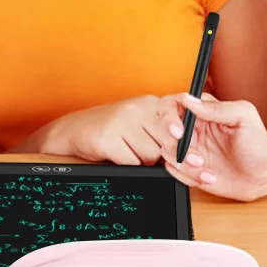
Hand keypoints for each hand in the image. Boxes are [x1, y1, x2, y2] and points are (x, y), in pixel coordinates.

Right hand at [49, 96, 174, 164]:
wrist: (78, 129)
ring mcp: (121, 121)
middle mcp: (137, 108)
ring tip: (128, 149)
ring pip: (151, 155)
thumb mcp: (142, 122)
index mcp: (149, 102)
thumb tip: (189, 154)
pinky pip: (132, 162)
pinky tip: (118, 153)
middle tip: (146, 151)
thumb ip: (165, 131)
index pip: (177, 120)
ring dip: (143, 160)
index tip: (183, 141)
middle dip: (161, 154)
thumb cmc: (114, 128)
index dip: (183, 136)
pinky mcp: (108, 138)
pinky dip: (128, 164)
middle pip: (167, 143)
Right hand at [162, 92, 266, 201]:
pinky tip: (210, 177)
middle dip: (174, 145)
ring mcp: (189, 149)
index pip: (171, 104)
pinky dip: (190, 177)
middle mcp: (191, 128)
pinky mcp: (189, 169)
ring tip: (207, 169)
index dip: (168, 117)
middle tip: (196, 156)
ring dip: (185, 165)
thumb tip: (189, 100)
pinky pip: (175, 172)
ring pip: (167, 153)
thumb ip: (216, 108)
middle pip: (161, 129)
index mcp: (200, 111)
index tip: (178, 131)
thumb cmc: (258, 143)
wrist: (266, 175)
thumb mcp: (244, 117)